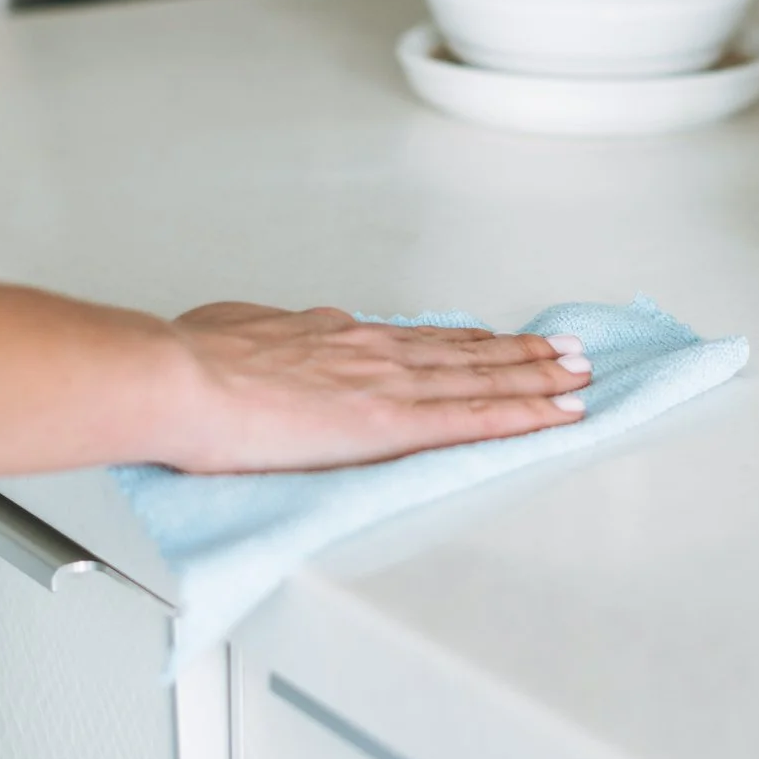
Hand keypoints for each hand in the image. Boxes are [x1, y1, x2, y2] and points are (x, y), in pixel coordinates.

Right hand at [159, 304, 592, 474]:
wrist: (181, 379)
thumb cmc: (186, 362)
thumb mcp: (225, 335)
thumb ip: (254, 345)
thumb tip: (249, 343)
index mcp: (329, 336)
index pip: (413, 340)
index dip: (459, 341)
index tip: (490, 340)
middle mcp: (371, 351)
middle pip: (463, 352)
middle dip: (519, 354)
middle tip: (565, 351)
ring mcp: (388, 384)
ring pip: (484, 379)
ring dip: (538, 379)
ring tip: (578, 376)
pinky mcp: (395, 424)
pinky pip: (478, 419)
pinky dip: (527, 416)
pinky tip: (558, 415)